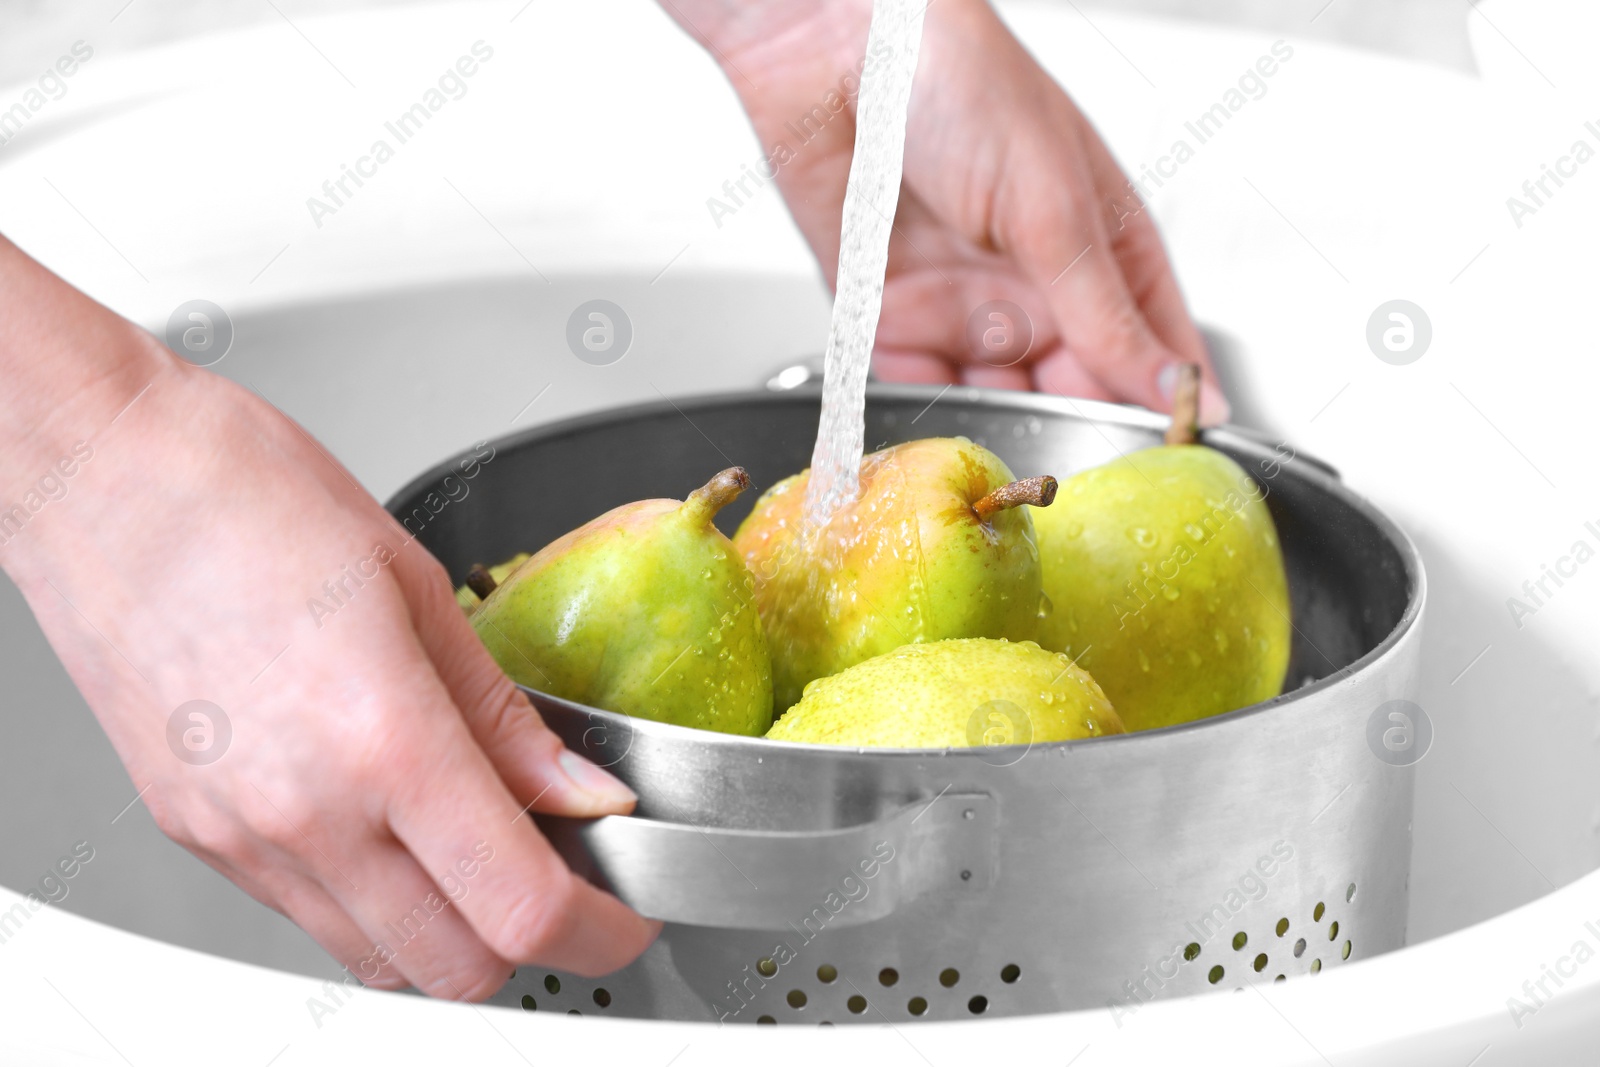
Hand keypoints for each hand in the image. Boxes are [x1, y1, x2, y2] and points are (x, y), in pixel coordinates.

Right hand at [0, 242, 657, 997]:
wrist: (97, 473)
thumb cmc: (243, 493)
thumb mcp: (416, 586)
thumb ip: (504, 716)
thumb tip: (579, 789)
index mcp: (381, 739)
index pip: (521, 906)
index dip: (601, 928)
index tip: (627, 909)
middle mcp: (305, 813)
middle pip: (456, 970)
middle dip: (534, 941)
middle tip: (568, 878)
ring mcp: (241, 837)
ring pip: (379, 961)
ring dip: (450, 931)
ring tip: (479, 847)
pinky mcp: (196, 836)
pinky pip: (307, 917)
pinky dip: (373, 902)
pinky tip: (392, 827)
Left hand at [665, 0, 1227, 421]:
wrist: (828, 43)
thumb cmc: (957, 79)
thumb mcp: (1054, 204)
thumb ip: (1105, 311)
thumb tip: (1175, 386)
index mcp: (1101, 246)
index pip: (1151, 351)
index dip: (1160, 410)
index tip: (1165, 466)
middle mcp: (1034, 282)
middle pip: (1070, 389)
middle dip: (1069, 428)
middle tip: (1069, 468)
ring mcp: (961, 301)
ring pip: (993, 399)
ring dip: (995, 426)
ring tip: (1000, 454)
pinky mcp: (887, 314)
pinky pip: (912, 386)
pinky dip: (921, 413)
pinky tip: (935, 435)